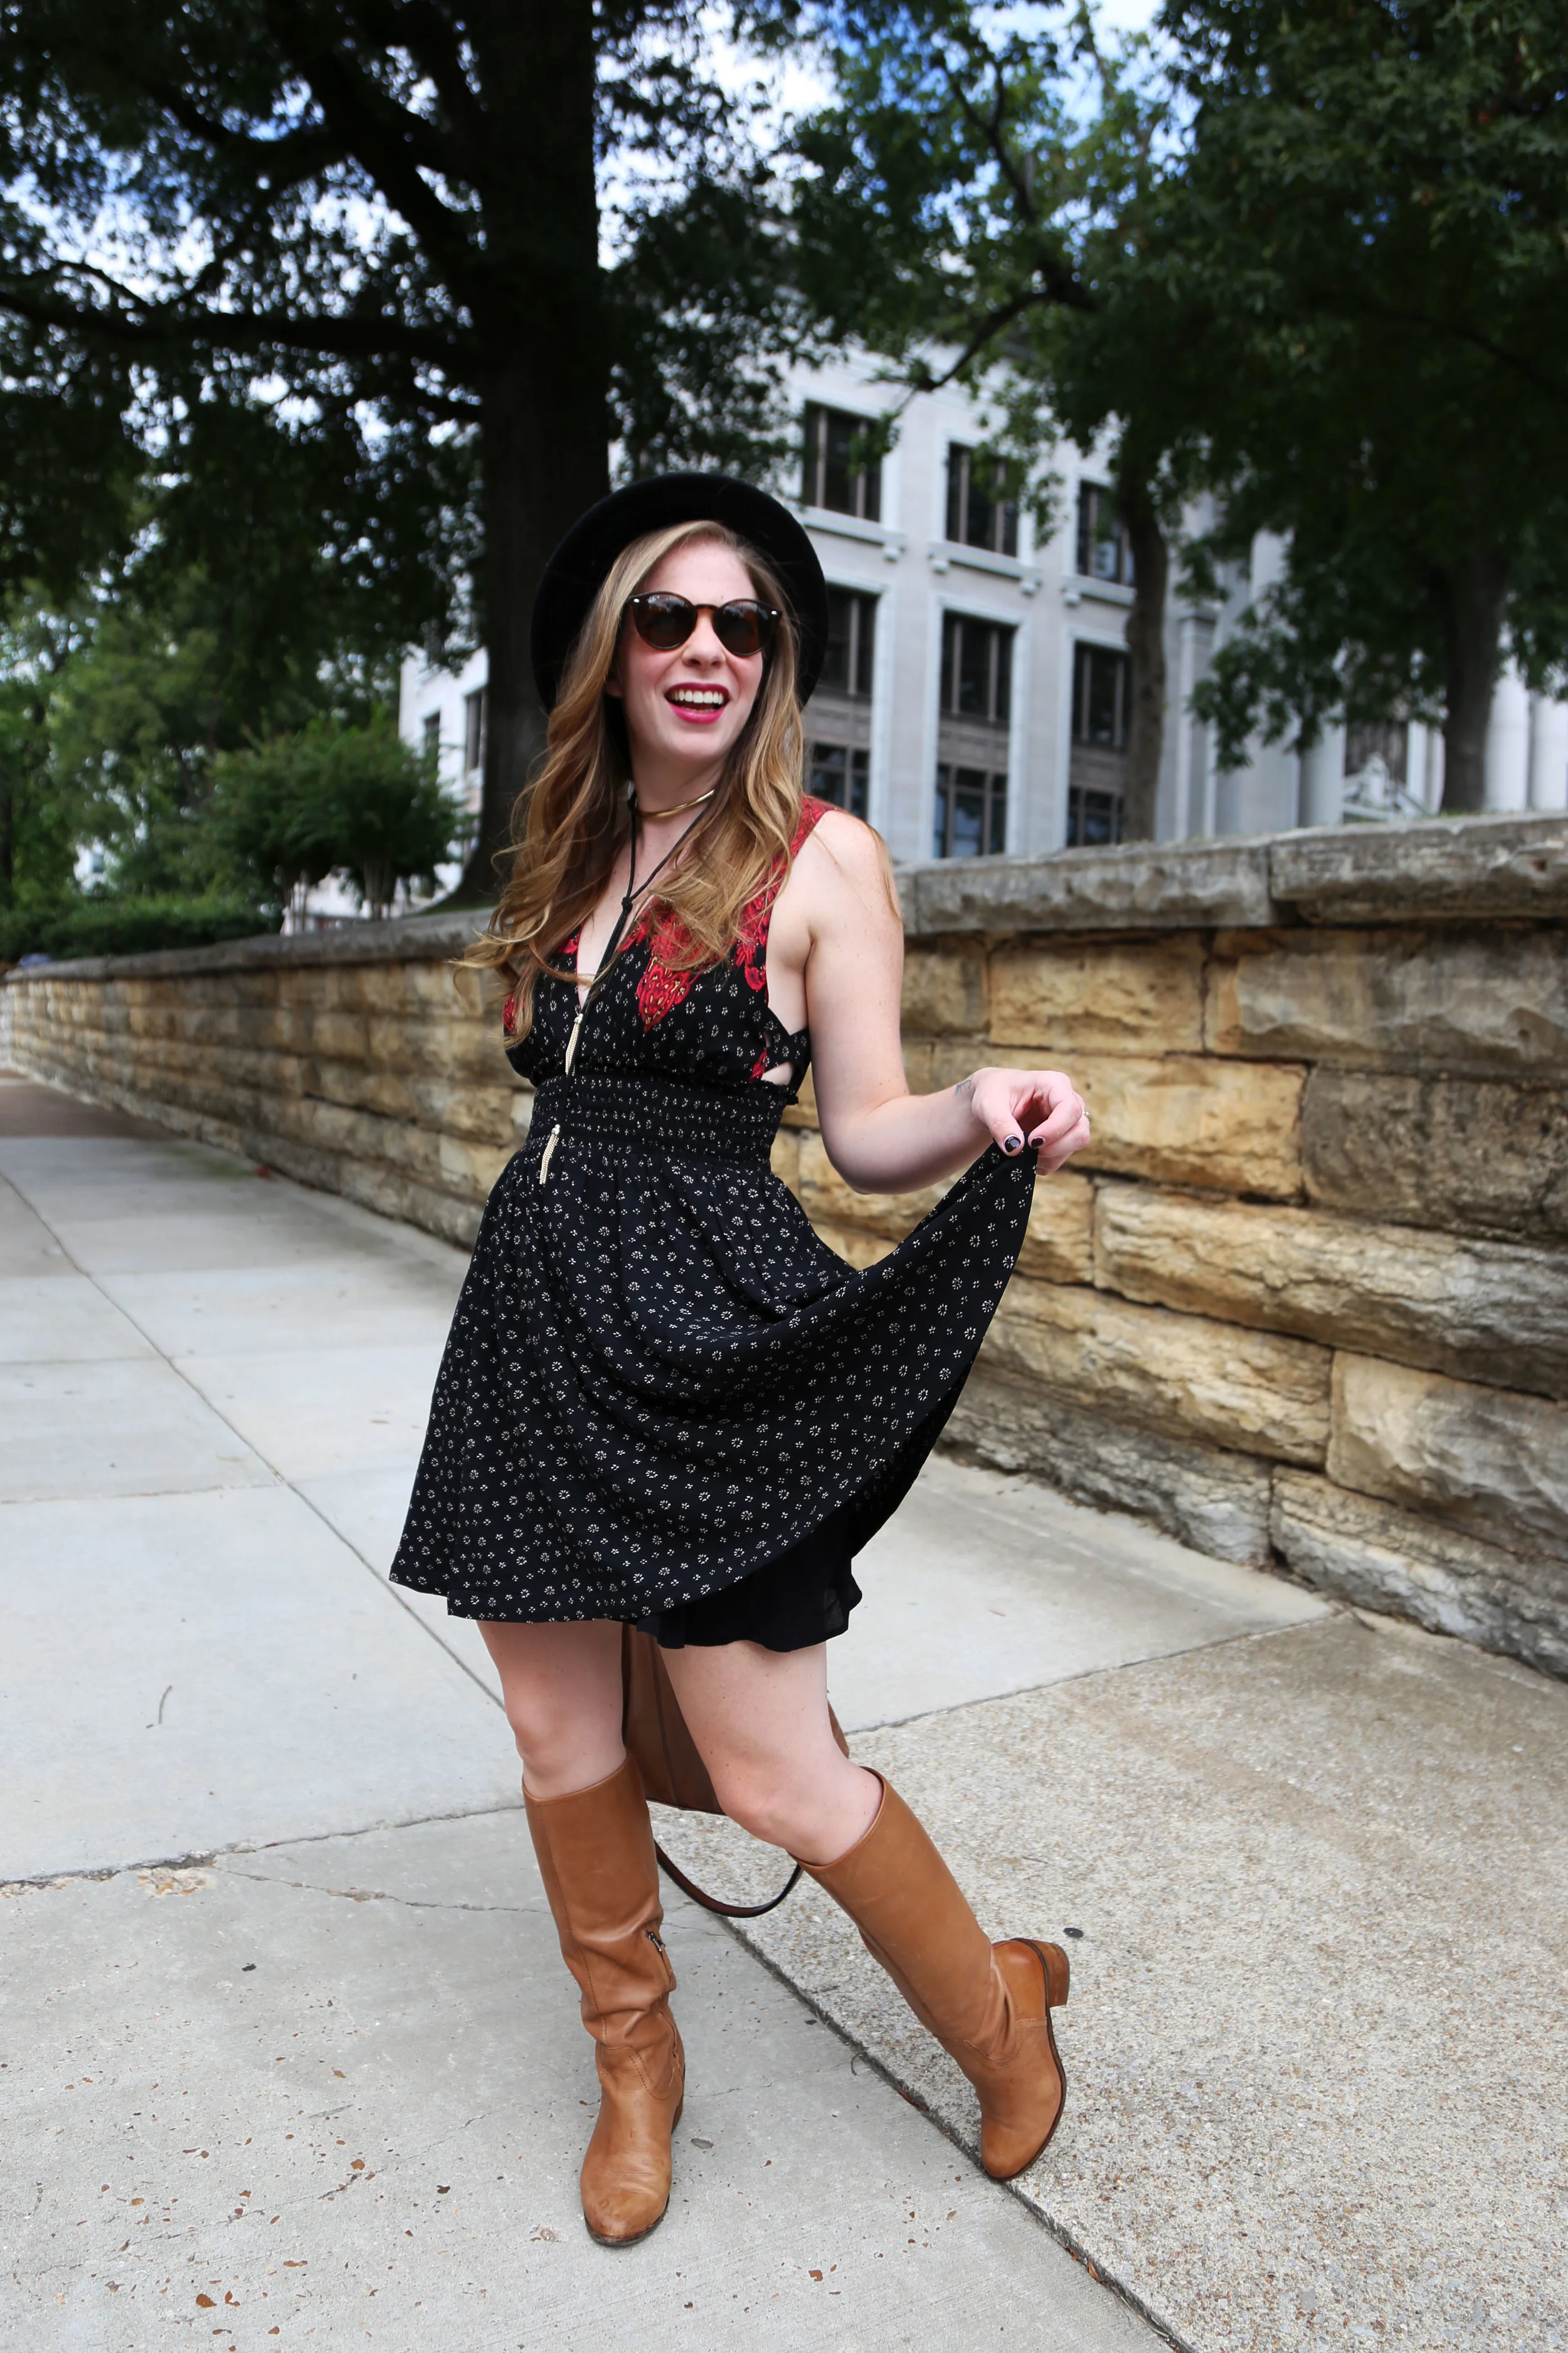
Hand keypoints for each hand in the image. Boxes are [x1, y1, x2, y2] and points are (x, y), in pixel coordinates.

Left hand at [961, 1066, 1090, 1175]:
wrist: (991, 1100)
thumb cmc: (993, 1094)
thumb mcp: (989, 1105)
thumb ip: (1000, 1125)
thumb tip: (1015, 1148)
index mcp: (1054, 1084)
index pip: (1070, 1109)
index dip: (1055, 1130)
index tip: (1032, 1142)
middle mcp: (1068, 1100)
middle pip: (1080, 1131)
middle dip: (1056, 1147)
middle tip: (1028, 1150)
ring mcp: (1069, 1120)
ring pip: (1075, 1145)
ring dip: (1051, 1156)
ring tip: (1024, 1153)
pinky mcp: (1063, 1136)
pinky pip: (1064, 1156)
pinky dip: (1046, 1162)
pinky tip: (1027, 1157)